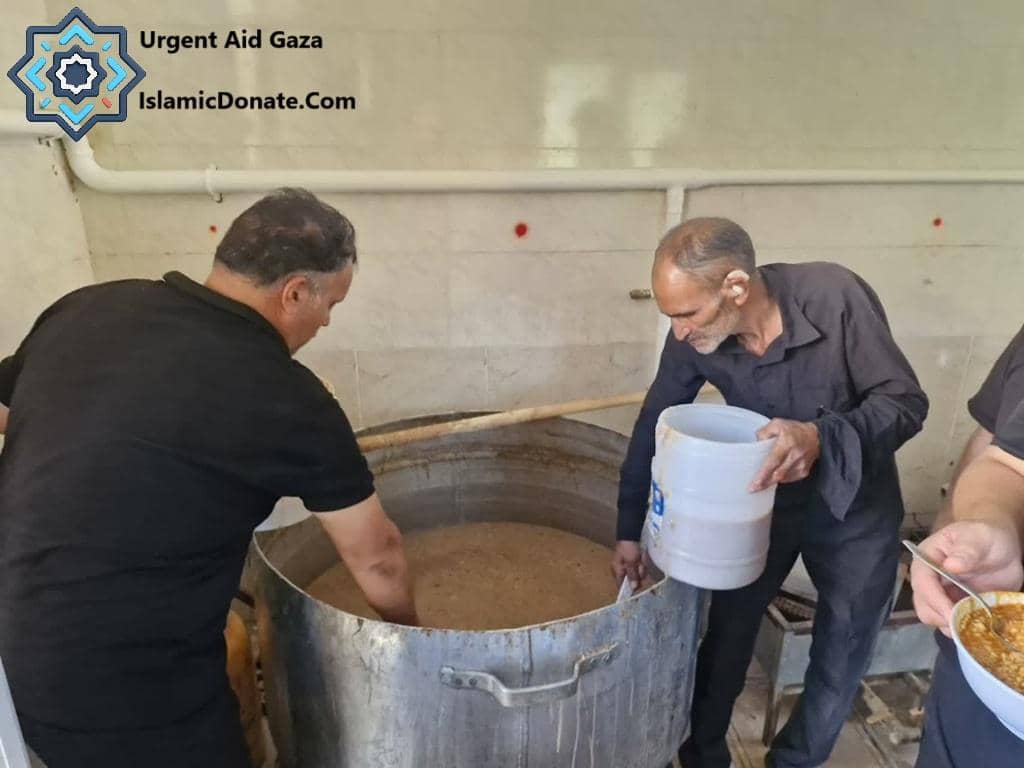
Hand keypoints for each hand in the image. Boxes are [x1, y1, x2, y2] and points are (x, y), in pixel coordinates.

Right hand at [611, 540, 645, 587]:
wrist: (631, 533)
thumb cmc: (628, 547)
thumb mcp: (631, 562)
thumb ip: (632, 575)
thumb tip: (633, 588)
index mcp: (617, 570)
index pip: (621, 585)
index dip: (629, 589)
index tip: (638, 589)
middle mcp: (623, 570)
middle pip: (633, 579)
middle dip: (639, 573)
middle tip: (640, 564)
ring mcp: (630, 566)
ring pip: (639, 573)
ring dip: (643, 567)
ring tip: (641, 557)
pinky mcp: (636, 562)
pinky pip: (641, 567)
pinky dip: (643, 563)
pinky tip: (643, 556)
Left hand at [749, 418, 820, 491]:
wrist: (815, 436)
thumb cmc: (795, 430)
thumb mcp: (777, 424)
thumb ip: (764, 432)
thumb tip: (757, 443)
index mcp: (787, 443)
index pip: (773, 461)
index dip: (764, 474)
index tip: (755, 483)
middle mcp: (795, 455)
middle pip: (777, 474)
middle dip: (764, 483)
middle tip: (753, 488)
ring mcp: (801, 465)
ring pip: (783, 478)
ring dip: (771, 481)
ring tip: (761, 482)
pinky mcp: (804, 471)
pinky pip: (788, 479)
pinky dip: (780, 478)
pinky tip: (774, 476)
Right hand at [911, 520, 1023, 634]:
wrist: (1002, 548)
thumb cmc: (986, 536)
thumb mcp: (979, 537)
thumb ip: (967, 550)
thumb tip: (951, 565)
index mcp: (927, 558)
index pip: (922, 581)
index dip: (934, 599)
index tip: (951, 613)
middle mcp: (930, 580)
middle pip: (923, 606)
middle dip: (941, 617)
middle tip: (966, 623)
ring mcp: (942, 596)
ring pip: (935, 619)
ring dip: (953, 626)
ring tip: (975, 625)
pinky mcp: (956, 608)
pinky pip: (953, 625)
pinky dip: (965, 630)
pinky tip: (980, 625)